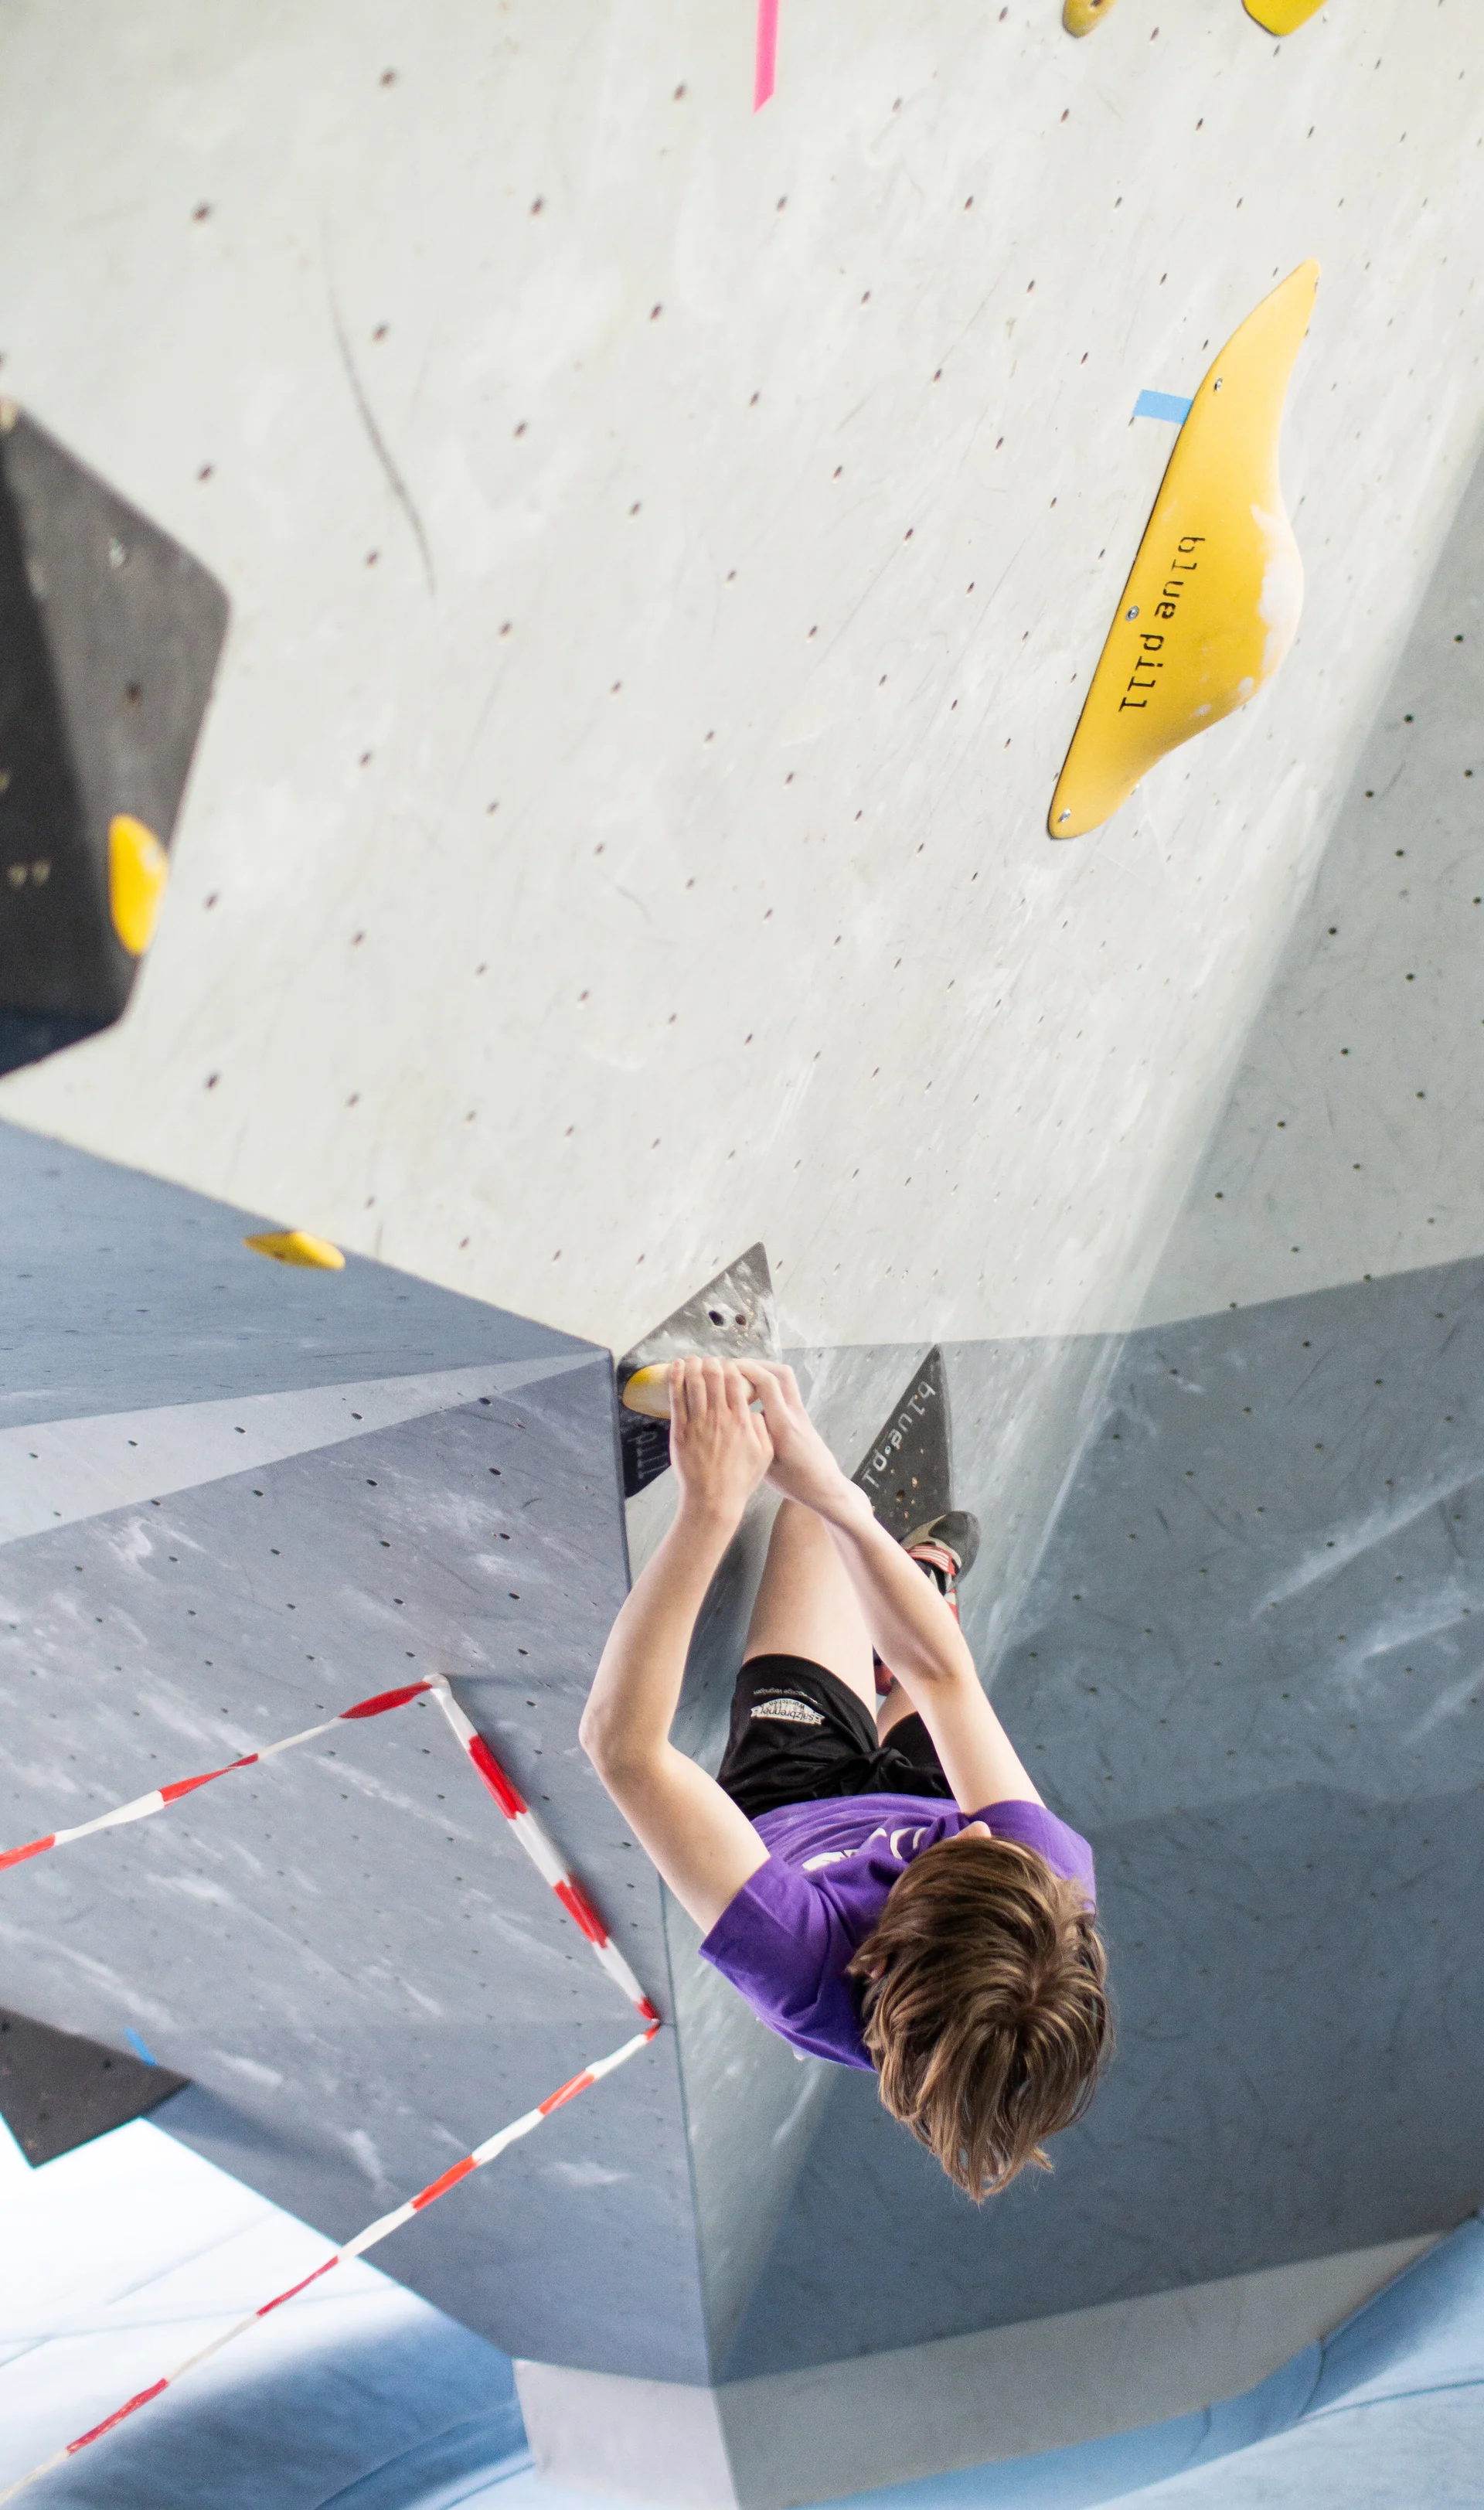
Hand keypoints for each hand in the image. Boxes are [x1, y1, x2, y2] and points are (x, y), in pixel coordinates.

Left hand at [669, 1358, 773, 1528]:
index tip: (728, 1364)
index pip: (736, 1382)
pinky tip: (675, 1368)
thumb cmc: (739, 1481)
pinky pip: (677, 1399)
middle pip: (714, 1377)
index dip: (731, 1367)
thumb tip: (753, 1412)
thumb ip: (762, 1429)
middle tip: (708, 1359)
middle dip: (711, 1362)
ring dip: (692, 1366)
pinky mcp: (681, 1431)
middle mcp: (720, 1417)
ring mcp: (698, 1423)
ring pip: (694, 1384)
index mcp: (742, 1420)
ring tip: (691, 1358)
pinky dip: (676, 1380)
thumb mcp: (764, 1454)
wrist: (714, 1500)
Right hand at [731, 1361, 857, 1519]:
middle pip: (780, 1373)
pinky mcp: (801, 1416)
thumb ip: (752, 1441)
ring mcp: (800, 1413)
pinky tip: (753, 1394)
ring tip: (740, 1377)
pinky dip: (768, 1384)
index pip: (768, 1384)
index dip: (746, 1370)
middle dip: (754, 1365)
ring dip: (763, 1371)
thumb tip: (730, 1419)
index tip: (726, 1369)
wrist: (825, 1487)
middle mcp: (795, 1414)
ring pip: (785, 1378)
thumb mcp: (766, 1467)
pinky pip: (785, 1390)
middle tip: (731, 1369)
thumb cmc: (796, 1483)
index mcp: (783, 1425)